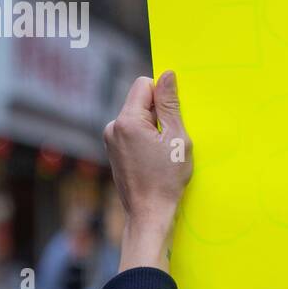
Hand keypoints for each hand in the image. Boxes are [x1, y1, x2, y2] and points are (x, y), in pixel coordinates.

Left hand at [104, 73, 192, 271]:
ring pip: (137, 118)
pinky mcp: (113, 151)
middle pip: (140, 102)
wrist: (148, 214)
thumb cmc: (166, 180)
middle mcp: (112, 127)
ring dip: (153, 128)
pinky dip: (145, 140)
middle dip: (158, 114)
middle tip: (170, 140)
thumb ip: (170, 104)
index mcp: (126, 121)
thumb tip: (167, 75)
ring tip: (162, 153)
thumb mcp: (177, 138)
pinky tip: (154, 159)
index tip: (173, 118)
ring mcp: (110, 140)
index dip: (163, 97)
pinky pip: (132, 133)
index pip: (144, 85)